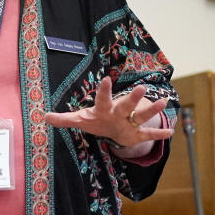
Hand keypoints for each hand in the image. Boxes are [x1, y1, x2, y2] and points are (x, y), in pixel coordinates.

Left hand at [44, 76, 172, 148]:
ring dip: (151, 110)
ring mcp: (130, 121)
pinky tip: (170, 133)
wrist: (112, 126)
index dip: (104, 90)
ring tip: (163, 102)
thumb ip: (64, 119)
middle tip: (141, 87)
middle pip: (126, 105)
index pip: (103, 98)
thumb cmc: (95, 120)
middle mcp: (119, 112)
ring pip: (141, 116)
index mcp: (104, 109)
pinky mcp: (137, 133)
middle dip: (132, 98)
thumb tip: (44, 117)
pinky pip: (149, 134)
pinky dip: (159, 134)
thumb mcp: (80, 120)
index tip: (106, 80)